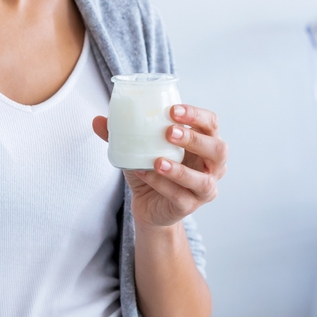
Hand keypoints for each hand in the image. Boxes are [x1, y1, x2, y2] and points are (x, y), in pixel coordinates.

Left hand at [92, 104, 226, 227]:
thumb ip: (122, 133)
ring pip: (203, 180)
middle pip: (218, 150)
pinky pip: (180, 197)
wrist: (148, 205)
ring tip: (157, 161)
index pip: (211, 124)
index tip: (173, 109)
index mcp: (205, 144)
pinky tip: (146, 174)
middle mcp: (212, 167)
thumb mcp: (138, 148)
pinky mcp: (189, 207)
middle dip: (195, 139)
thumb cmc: (152, 169)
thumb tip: (98, 120)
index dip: (197, 115)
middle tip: (169, 131)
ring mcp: (204, 189)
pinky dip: (162, 185)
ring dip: (180, 170)